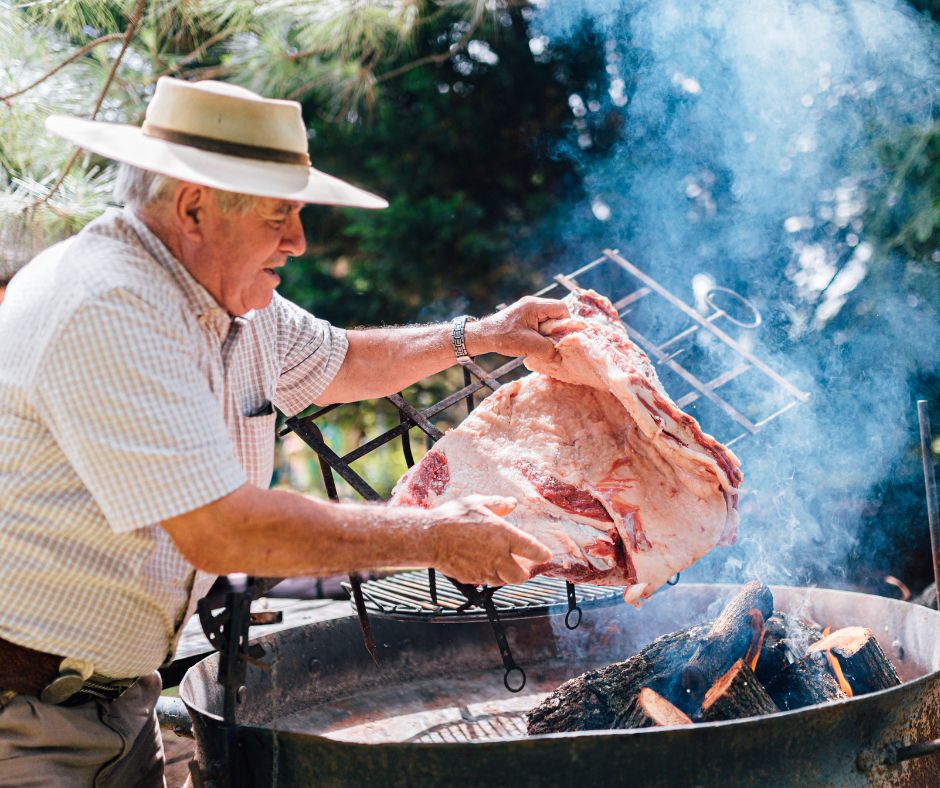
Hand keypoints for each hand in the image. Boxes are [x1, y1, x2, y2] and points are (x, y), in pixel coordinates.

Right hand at [426, 495, 552, 585]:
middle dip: (524, 572)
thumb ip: (498, 504)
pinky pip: (485, 580)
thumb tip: (511, 503)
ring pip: (503, 581)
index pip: (533, 550)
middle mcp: (498, 556)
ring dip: (505, 574)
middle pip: (521, 576)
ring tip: (500, 564)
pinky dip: (488, 575)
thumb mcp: (478, 503)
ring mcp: (485, 570)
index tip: (545, 555)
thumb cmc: (454, 518)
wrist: (430, 537)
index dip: (542, 554)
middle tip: (521, 565)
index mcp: (505, 536)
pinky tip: (482, 564)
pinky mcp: (472, 578)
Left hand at [465, 297, 569, 361]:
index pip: (561, 308)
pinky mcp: (525, 317)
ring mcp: (529, 309)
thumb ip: (547, 350)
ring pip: (550, 320)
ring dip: (549, 333)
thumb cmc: (502, 338)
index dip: (567, 323)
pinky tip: (536, 344)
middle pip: (557, 314)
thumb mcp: (527, 345)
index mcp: (534, 305)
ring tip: (541, 344)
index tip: (562, 338)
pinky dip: (542, 334)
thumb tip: (562, 357)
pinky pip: (541, 323)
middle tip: (552, 343)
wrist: (482, 336)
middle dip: (558, 330)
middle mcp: (533, 304)